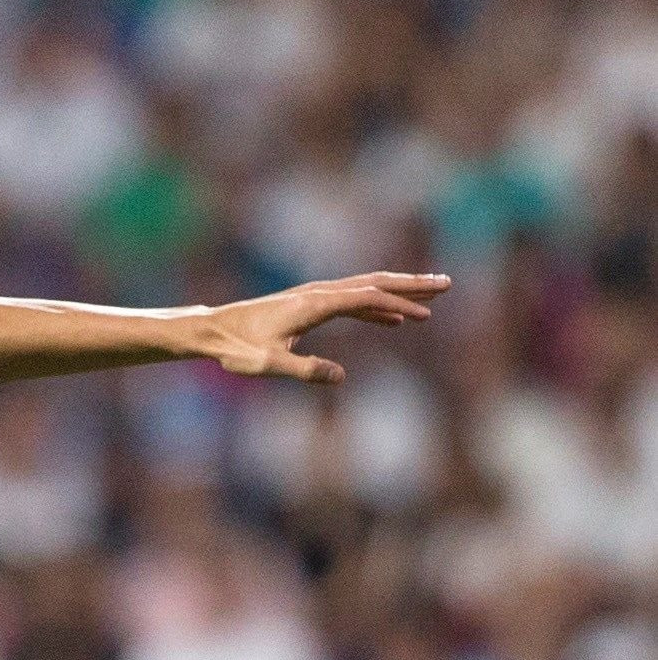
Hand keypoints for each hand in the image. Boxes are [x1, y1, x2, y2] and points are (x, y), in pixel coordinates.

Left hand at [201, 272, 447, 384]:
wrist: (212, 332)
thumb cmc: (237, 349)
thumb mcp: (269, 365)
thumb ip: (306, 371)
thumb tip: (341, 377)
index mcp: (314, 303)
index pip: (367, 297)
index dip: (399, 304)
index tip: (425, 315)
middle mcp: (318, 293)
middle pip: (374, 282)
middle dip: (411, 284)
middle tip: (447, 283)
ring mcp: (314, 296)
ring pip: (365, 289)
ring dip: (398, 292)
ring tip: (431, 297)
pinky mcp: (309, 305)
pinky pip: (351, 302)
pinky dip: (374, 308)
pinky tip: (390, 320)